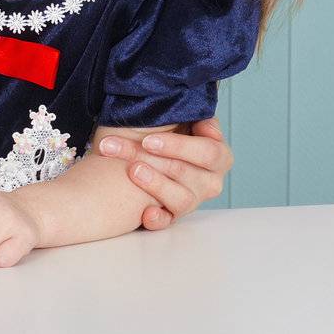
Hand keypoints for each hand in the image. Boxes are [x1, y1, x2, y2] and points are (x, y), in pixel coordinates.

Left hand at [96, 118, 233, 228]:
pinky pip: (168, 221)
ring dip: (153, 184)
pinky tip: (145, 213)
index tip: (148, 141)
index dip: (179, 147)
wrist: (138, 151)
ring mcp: (193, 198)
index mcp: (216, 154)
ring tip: (131, 171)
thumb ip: (188, 112)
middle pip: (184, 171)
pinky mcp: (173, 214)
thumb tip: (196, 113)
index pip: (208, 152)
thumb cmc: (158, 129)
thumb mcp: (174, 115)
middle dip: (148, 157)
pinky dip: (157, 219)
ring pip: (180, 198)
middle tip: (117, 148)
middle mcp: (209, 179)